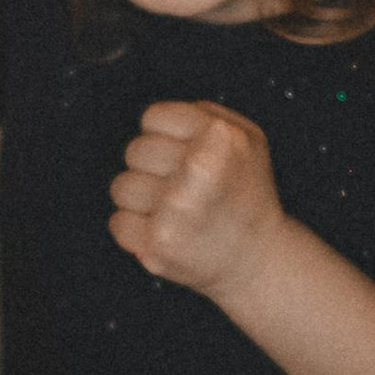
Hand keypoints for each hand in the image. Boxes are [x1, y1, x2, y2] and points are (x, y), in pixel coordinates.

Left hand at [110, 101, 286, 297]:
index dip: (164, 135)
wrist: (257, 259)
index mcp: (219, 138)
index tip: (182, 152)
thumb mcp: (247, 137)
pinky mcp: (158, 244)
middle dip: (152, 167)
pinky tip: (163, 230)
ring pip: (121, 187)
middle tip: (181, 185)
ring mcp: (176, 211)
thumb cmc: (248, 195)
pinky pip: (118, 223)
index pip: (153, 117)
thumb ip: (204, 115)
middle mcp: (198, 172)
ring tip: (171, 209)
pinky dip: (135, 229)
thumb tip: (159, 119)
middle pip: (135, 151)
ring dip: (141, 199)